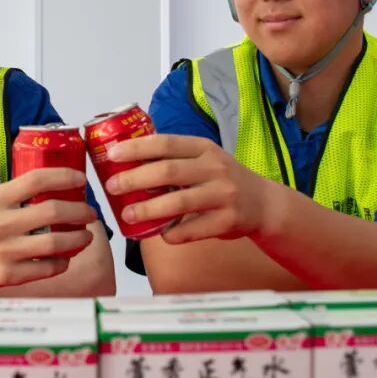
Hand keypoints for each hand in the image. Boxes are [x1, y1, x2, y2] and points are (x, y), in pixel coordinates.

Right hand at [0, 167, 98, 287]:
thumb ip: (20, 194)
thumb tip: (61, 187)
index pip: (36, 179)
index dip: (64, 176)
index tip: (81, 179)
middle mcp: (1, 223)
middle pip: (53, 211)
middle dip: (80, 211)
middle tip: (90, 213)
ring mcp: (5, 250)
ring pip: (55, 243)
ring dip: (78, 239)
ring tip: (86, 236)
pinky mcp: (8, 274)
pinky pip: (46, 268)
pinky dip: (62, 262)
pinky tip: (65, 258)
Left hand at [104, 134, 281, 243]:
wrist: (264, 203)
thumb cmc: (223, 180)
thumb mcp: (205, 160)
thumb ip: (175, 160)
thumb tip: (127, 166)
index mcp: (204, 148)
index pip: (166, 143)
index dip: (137, 148)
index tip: (112, 155)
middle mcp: (215, 168)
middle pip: (168, 171)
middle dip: (135, 179)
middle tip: (112, 187)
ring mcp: (223, 194)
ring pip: (179, 202)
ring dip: (148, 210)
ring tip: (128, 215)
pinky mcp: (227, 220)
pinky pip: (193, 230)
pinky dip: (173, 233)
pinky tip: (161, 234)